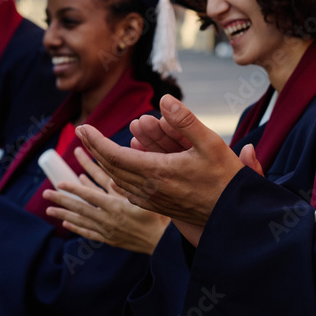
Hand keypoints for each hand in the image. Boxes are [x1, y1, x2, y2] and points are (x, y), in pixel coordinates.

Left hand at [43, 147, 170, 254]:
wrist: (161, 242)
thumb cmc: (157, 217)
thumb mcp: (146, 199)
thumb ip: (128, 189)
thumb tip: (111, 178)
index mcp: (116, 207)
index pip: (90, 195)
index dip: (74, 189)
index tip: (60, 183)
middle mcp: (108, 219)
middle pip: (80, 208)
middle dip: (62, 200)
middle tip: (46, 194)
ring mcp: (107, 230)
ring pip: (81, 221)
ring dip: (64, 214)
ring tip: (49, 210)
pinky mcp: (109, 239)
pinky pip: (88, 233)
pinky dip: (76, 228)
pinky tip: (67, 223)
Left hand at [78, 94, 244, 229]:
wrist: (233, 217)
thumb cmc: (225, 179)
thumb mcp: (211, 143)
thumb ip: (186, 120)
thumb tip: (164, 99)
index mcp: (157, 172)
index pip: (115, 155)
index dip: (96, 141)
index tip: (82, 127)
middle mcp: (149, 189)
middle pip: (112, 168)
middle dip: (94, 149)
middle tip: (82, 133)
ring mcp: (153, 200)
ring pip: (120, 180)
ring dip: (107, 162)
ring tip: (97, 148)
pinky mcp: (159, 207)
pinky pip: (130, 191)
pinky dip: (120, 177)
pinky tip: (120, 174)